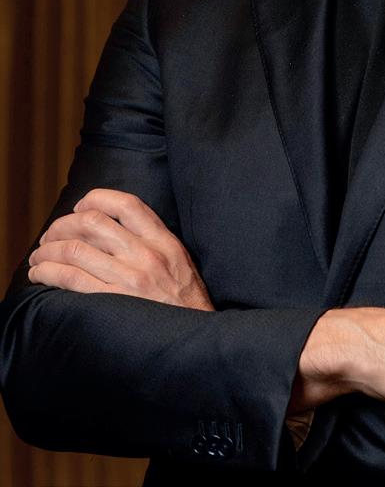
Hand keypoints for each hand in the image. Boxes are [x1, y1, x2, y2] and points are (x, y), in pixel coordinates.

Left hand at [27, 188, 213, 311]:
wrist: (194, 336)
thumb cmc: (185, 301)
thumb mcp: (179, 261)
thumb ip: (153, 242)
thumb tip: (114, 228)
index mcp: (164, 241)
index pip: (126, 204)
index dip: (95, 199)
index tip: (80, 208)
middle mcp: (146, 255)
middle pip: (92, 223)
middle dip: (62, 225)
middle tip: (51, 236)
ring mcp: (129, 279)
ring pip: (75, 249)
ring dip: (47, 250)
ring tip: (39, 257)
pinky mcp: (112, 302)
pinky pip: (70, 278)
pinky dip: (48, 272)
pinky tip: (41, 274)